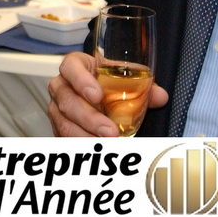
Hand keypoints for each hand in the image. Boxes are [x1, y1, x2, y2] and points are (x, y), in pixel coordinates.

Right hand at [48, 52, 168, 136]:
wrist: (94, 90)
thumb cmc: (105, 81)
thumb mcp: (122, 77)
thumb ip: (142, 85)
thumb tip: (160, 97)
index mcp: (75, 66)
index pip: (70, 67)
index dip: (81, 81)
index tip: (97, 95)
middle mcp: (61, 86)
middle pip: (67, 102)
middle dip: (90, 118)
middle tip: (111, 131)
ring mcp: (57, 108)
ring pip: (64, 123)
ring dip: (86, 136)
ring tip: (108, 144)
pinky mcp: (60, 126)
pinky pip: (65, 138)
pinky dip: (82, 144)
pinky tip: (98, 150)